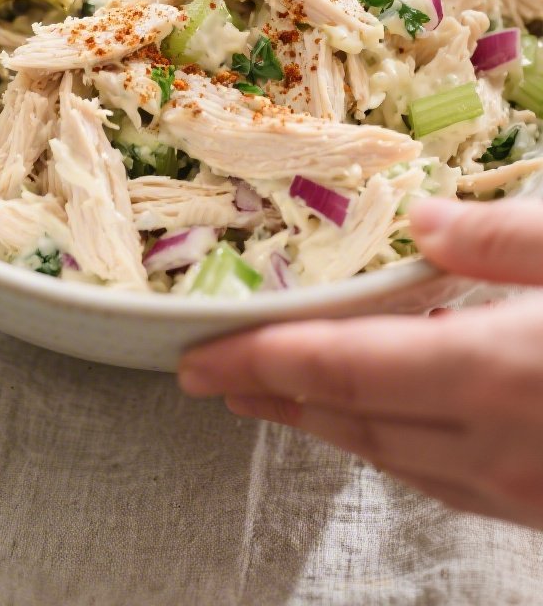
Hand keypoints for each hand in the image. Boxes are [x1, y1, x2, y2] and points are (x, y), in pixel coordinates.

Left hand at [178, 198, 542, 528]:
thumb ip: (503, 240)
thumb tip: (424, 219)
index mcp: (492, 372)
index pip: (343, 367)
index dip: (261, 361)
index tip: (197, 359)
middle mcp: (494, 447)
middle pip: (355, 422)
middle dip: (275, 395)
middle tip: (213, 372)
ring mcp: (522, 489)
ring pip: (397, 461)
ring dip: (327, 425)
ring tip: (278, 397)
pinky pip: (445, 483)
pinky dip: (391, 447)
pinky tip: (386, 425)